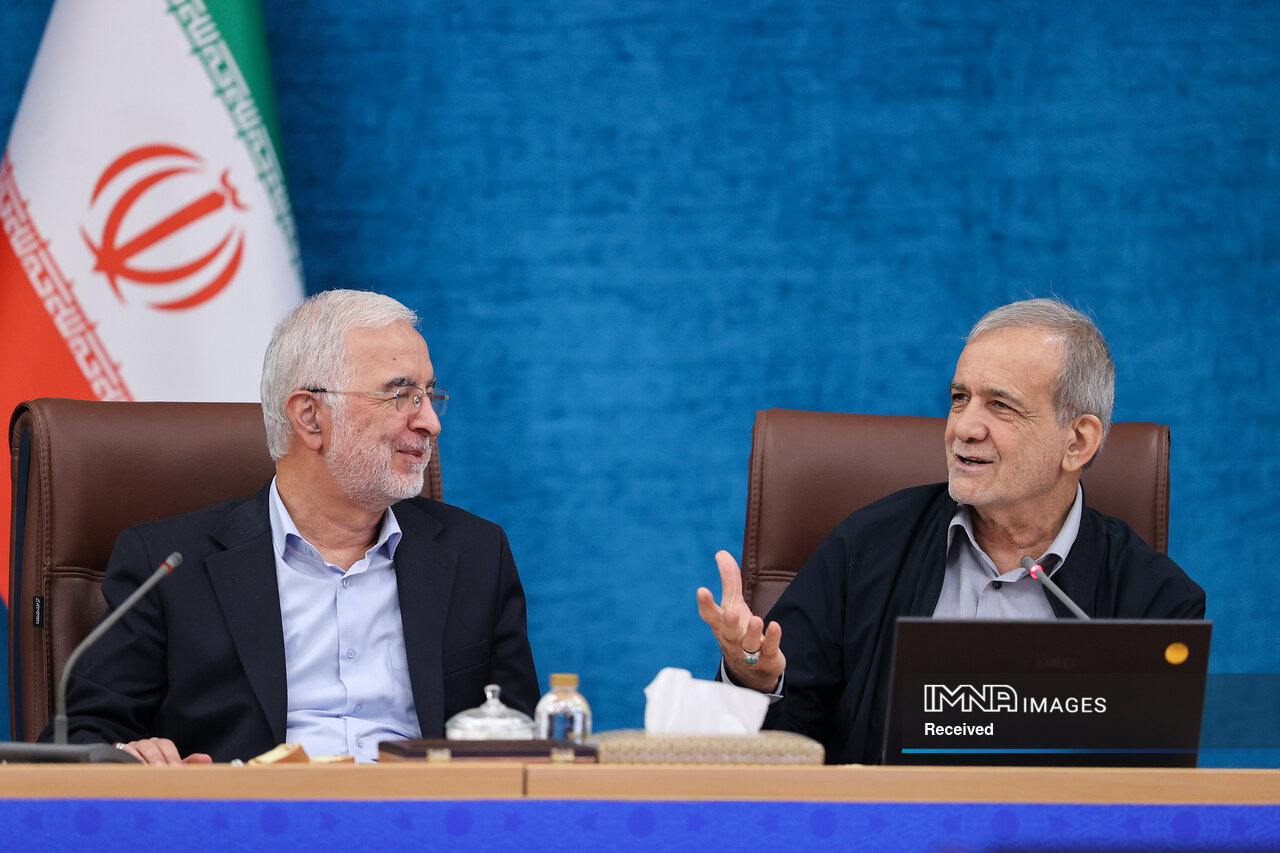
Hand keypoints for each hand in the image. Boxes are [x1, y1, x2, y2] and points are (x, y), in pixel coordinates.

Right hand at [116, 737, 212, 764]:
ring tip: (148, 773)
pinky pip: (121, 756)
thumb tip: (208, 761)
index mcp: (159, 744)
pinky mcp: (116, 755)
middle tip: (162, 773)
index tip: (175, 769)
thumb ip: (189, 764)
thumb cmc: (154, 771)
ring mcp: (130, 748)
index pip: (166, 745)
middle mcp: (145, 743)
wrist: (129, 775)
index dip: (172, 757)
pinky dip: (127, 763)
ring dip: (142, 762)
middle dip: (158, 760)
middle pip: (152, 746)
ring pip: (136, 750)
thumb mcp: (171, 768)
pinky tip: (132, 772)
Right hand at [696, 550, 784, 691]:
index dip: (705, 604)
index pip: (710, 615)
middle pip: (728, 632)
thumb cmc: (738, 629)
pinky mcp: (766, 657)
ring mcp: (749, 650)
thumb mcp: (733, 604)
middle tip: (730, 612)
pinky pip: (768, 648)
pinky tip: (775, 626)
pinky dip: (772, 638)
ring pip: (748, 643)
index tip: (702, 591)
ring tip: (756, 620)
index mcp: (721, 625)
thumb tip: (721, 553)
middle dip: (729, 623)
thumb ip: (729, 580)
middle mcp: (732, 639)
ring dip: (752, 632)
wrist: (751, 670)